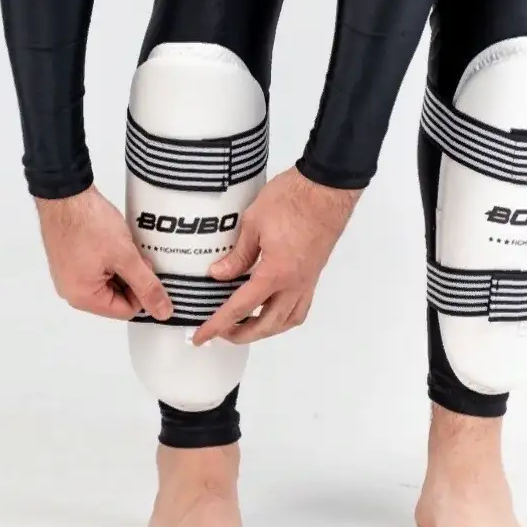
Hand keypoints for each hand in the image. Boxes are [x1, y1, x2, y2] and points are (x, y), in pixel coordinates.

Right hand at [36, 186, 172, 321]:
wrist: (65, 193)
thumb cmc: (90, 224)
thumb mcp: (125, 256)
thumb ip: (146, 286)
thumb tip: (163, 312)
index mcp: (83, 297)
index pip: (126, 310)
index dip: (142, 290)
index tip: (145, 266)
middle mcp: (72, 292)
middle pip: (115, 297)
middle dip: (131, 277)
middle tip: (135, 253)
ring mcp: (69, 275)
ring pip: (108, 281)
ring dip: (121, 266)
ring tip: (123, 244)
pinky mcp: (69, 260)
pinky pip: (96, 269)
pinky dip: (109, 258)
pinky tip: (113, 241)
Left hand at [193, 167, 361, 345]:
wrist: (326, 189)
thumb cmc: (292, 200)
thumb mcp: (253, 223)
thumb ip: (237, 255)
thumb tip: (218, 275)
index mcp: (275, 273)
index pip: (240, 308)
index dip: (217, 325)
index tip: (201, 337)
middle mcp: (294, 284)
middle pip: (267, 325)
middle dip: (241, 335)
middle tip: (221, 332)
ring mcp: (307, 280)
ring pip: (287, 320)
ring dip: (265, 329)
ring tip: (246, 325)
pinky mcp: (313, 273)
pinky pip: (300, 306)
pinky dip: (283, 315)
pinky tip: (271, 307)